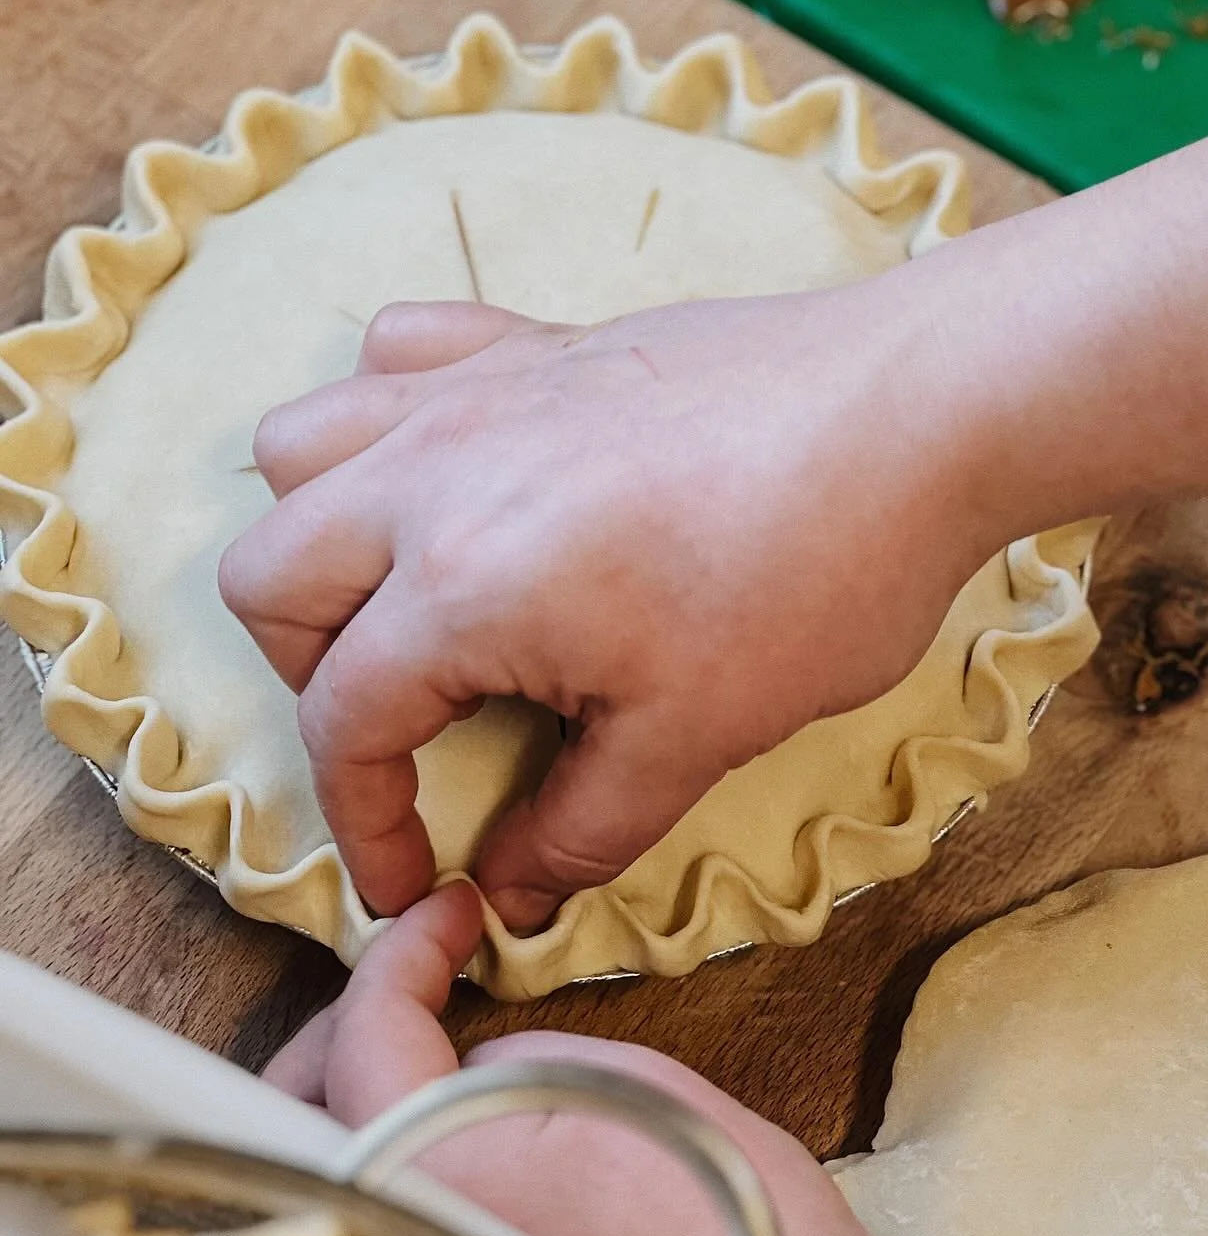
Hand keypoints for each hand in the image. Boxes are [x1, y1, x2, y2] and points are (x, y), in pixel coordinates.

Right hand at [219, 276, 985, 932]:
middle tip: (411, 731)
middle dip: (312, 677)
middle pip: (269, 579)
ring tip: (407, 597)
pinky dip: (388, 415)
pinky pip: (397, 357)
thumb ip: (581, 827)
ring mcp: (473, 394)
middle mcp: (430, 477)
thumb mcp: (696, 736)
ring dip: (322, 537)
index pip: (344, 723)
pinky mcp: (530, 343)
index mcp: (459, 587)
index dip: (365, 825)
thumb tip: (513, 892)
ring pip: (301, 453)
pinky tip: (456, 468)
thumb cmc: (814, 574)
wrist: (910, 414)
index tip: (411, 875)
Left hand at [265, 887, 1207, 1235]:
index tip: (448, 914)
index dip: (404, 949)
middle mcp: (398, 1229)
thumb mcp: (625, 1077)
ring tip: (411, 1042)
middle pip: (297, 1108)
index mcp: (436, 1157)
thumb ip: (517, 1053)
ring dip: (350, 1094)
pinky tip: (443, 1131)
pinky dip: (384, 1159)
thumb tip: (473, 1060)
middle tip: (408, 974)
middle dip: (344, 1024)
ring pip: (320, 1170)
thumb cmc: (734, 1219)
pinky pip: (376, 1220)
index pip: (368, 1026)